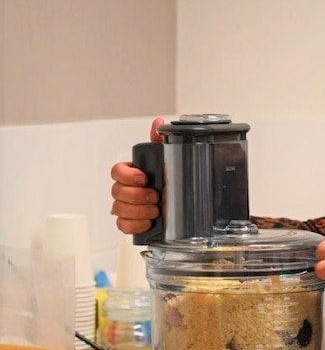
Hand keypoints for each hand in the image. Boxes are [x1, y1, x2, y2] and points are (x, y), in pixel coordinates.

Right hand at [110, 117, 164, 234]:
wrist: (183, 207)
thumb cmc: (170, 182)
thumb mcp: (168, 161)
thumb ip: (160, 143)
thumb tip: (159, 123)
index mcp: (131, 173)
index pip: (117, 171)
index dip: (127, 176)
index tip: (144, 178)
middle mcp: (125, 190)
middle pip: (116, 192)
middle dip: (136, 196)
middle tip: (155, 198)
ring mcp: (126, 207)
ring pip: (118, 210)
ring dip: (138, 211)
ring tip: (156, 211)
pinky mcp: (130, 223)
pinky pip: (122, 226)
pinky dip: (135, 225)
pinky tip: (149, 222)